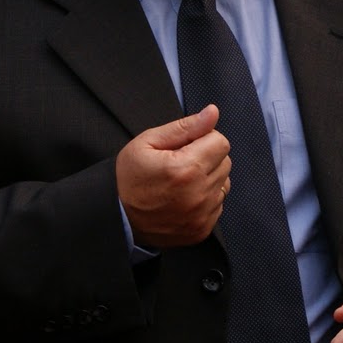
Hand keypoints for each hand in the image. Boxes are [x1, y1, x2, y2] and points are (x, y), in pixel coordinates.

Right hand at [116, 105, 230, 246]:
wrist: (118, 218)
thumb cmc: (129, 178)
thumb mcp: (147, 142)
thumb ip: (184, 126)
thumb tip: (212, 113)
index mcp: (186, 169)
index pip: (220, 142)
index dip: (203, 138)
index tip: (186, 146)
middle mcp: (199, 194)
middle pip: (225, 161)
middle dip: (207, 157)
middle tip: (181, 163)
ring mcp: (202, 215)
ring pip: (224, 183)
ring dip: (209, 178)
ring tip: (183, 181)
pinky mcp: (202, 229)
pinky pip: (218, 205)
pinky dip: (206, 199)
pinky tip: (184, 198)